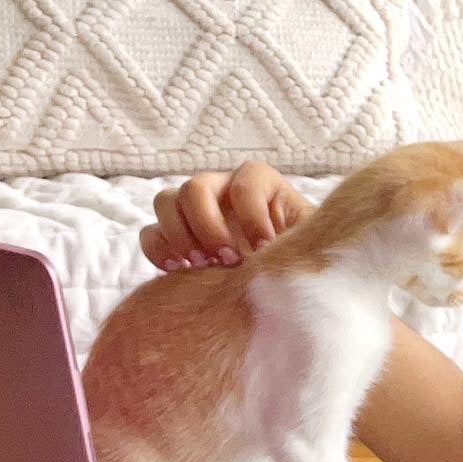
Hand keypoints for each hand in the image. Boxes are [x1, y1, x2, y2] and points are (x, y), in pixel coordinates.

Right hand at [140, 160, 310, 270]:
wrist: (281, 280)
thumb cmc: (299, 257)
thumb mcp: (311, 243)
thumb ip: (304, 237)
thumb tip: (283, 249)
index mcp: (259, 184)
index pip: (246, 181)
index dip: (253, 215)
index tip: (265, 247)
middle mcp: (221, 190)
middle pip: (195, 187)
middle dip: (208, 225)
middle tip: (228, 259)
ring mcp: (193, 211)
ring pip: (165, 202)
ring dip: (181, 236)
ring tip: (204, 266)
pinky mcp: (174, 237)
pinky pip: (150, 235)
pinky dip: (159, 251)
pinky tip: (180, 271)